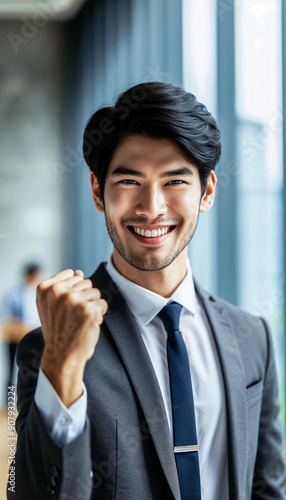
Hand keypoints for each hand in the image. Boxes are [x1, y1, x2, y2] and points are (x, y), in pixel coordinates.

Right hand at [36, 269, 107, 405]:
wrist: (61, 356)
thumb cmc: (59, 330)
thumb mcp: (52, 306)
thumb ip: (63, 286)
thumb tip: (79, 272)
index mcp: (44, 288)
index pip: (72, 275)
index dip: (73, 291)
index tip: (66, 307)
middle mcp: (57, 292)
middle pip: (85, 282)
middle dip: (84, 298)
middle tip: (74, 316)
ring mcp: (72, 300)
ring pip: (95, 292)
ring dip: (92, 306)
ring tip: (80, 320)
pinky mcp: (88, 310)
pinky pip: (103, 304)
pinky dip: (100, 314)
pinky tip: (89, 324)